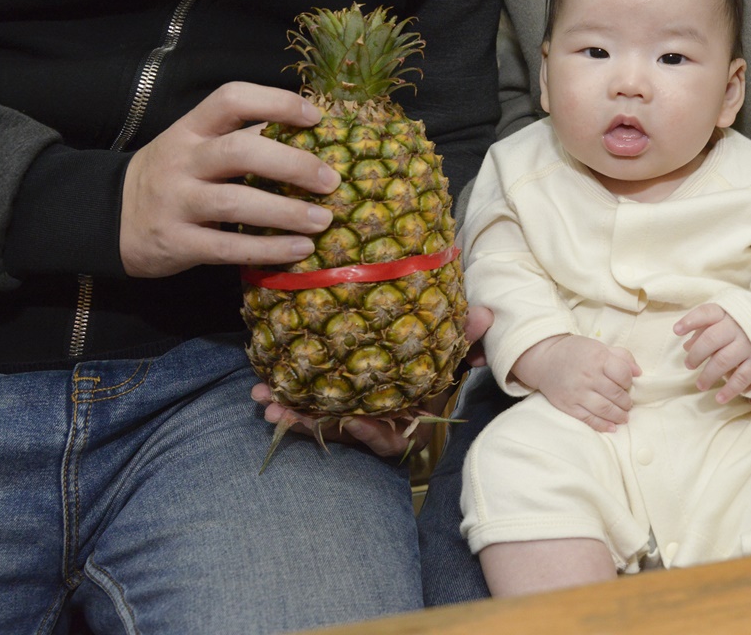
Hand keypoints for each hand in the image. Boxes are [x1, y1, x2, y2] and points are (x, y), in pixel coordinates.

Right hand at [121, 82, 341, 276]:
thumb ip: (240, 139)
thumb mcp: (195, 147)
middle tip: (330, 180)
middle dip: (293, 164)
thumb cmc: (173, 178)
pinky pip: (228, 246)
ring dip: (287, 212)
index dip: (276, 102)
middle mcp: (181, 160)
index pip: (231, 99)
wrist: (107, 219)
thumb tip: (310, 136)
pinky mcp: (176, 242)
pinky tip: (300, 249)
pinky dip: (269, 249)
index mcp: (190, 129)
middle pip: (240, 151)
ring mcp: (176, 202)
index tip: (314, 118)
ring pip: (236, 202)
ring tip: (324, 220)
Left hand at [250, 305, 494, 457]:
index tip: (351, 421)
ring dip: (288, 412)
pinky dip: (286, 402)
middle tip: (279, 410)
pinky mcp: (331, 405)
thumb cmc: (433, 364)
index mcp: (405, 420)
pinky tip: (264, 391)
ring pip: (316, 421)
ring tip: (262, 397)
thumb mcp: (450, 352)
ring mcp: (351, 417)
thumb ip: (465, 337)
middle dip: (309, 423)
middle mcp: (375, 424)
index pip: (389, 437)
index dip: (370, 433)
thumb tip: (487, 313)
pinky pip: (306, 409)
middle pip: (340, 432)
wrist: (417, 360)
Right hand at [512, 334, 640, 432]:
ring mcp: (577, 393)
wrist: (545, 360)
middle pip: (616, 394)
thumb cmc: (577, 352)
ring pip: (605, 409)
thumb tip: (639, 372)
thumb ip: (622, 357)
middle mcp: (588, 376)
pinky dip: (602, 425)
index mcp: (598, 358)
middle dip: (626, 402)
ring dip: (618, 415)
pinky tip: (612, 427)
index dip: (629, 381)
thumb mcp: (599, 347)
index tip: (627, 384)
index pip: (623, 374)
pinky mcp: (568, 405)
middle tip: (628, 404)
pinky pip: (588, 419)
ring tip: (624, 416)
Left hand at [674, 303, 750, 403]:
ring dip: (708, 375)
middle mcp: (738, 327)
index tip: (676, 331)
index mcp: (728, 313)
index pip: (707, 313)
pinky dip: (730, 389)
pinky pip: (742, 377)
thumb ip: (705, 329)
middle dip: (696, 355)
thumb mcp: (726, 320)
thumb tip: (686, 345)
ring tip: (700, 385)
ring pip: (723, 360)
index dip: (690, 321)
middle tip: (689, 365)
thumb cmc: (744, 324)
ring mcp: (749, 344)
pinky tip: (719, 398)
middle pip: (711, 340)